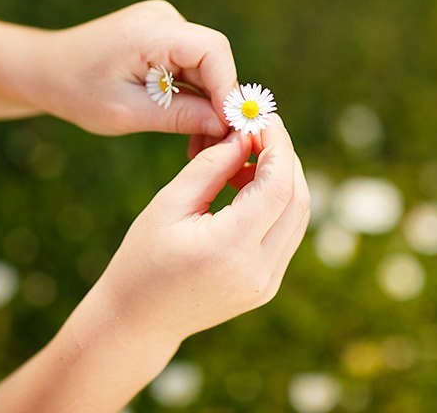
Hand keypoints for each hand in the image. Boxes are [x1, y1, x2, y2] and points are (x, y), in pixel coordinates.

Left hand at [36, 0, 236, 136]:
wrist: (45, 69)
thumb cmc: (76, 91)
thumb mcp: (127, 113)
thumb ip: (179, 116)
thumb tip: (227, 125)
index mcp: (149, 32)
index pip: (212, 50)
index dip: (228, 89)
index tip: (230, 128)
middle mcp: (162, 19)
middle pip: (213, 60)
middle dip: (219, 103)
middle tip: (219, 147)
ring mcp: (163, 25)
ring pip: (205, 67)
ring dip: (207, 104)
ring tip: (200, 144)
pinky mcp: (162, 37)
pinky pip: (191, 66)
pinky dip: (193, 96)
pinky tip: (189, 127)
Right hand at [90, 114, 309, 347]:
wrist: (138, 319)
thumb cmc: (142, 258)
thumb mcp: (169, 204)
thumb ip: (211, 166)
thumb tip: (244, 135)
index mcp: (230, 248)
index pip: (278, 185)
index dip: (277, 145)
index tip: (262, 118)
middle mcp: (259, 269)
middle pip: (298, 199)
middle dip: (283, 157)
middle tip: (257, 130)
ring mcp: (267, 282)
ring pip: (298, 216)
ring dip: (281, 179)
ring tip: (243, 158)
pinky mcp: (266, 286)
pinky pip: (286, 234)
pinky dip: (275, 203)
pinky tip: (244, 187)